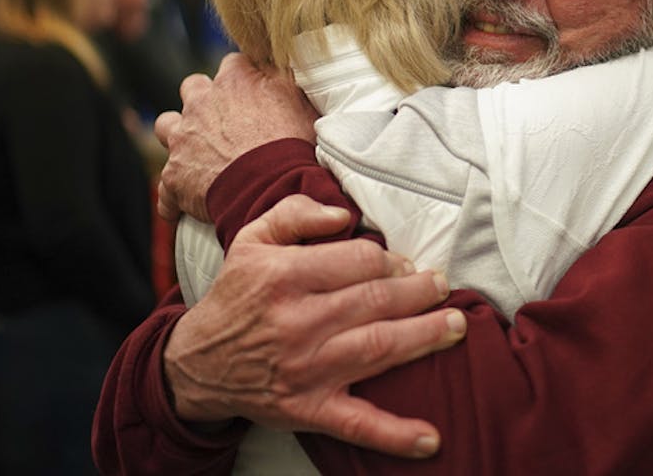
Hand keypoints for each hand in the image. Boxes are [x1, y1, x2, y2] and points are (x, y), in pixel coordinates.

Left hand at [155, 53, 318, 221]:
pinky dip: (174, 197)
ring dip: (178, 136)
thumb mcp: (300, 100)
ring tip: (196, 154)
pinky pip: (166, 190)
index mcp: (234, 81)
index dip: (244, 78)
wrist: (274, 190)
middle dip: (203, 101)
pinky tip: (185, 206)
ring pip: (166, 126)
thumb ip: (284, 79)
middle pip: (193, 88)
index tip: (254, 92)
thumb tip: (281, 66)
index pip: (234, 65)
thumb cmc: (293, 146)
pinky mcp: (174, 177)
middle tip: (224, 121)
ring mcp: (183, 140)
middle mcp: (201, 104)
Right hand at [164, 195, 465, 456]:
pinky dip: (395, 435)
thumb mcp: (253, 241)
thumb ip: (296, 214)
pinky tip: (430, 440)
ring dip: (425, 338)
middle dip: (419, 292)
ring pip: (378, 348)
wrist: (196, 364)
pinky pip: (357, 424)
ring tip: (456, 326)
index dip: (392, 259)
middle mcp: (297, 323)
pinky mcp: (308, 411)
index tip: (407, 264)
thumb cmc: (238, 295)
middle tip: (443, 287)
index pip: (359, 261)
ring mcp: (306, 370)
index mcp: (285, 277)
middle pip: (376, 301)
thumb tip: (345, 216)